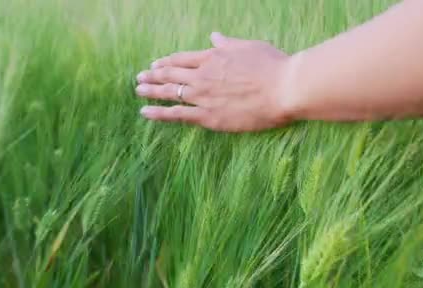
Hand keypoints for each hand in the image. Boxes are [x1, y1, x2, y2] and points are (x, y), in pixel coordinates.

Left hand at [136, 32, 295, 131]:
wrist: (284, 89)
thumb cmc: (273, 66)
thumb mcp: (249, 47)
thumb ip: (227, 43)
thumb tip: (213, 36)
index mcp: (213, 57)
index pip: (182, 59)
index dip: (167, 62)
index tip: (156, 64)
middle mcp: (203, 75)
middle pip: (170, 74)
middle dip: (153, 75)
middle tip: (140, 77)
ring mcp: (202, 96)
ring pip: (168, 92)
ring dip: (150, 91)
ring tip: (138, 91)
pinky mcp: (207, 116)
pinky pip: (176, 114)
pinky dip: (158, 113)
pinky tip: (145, 112)